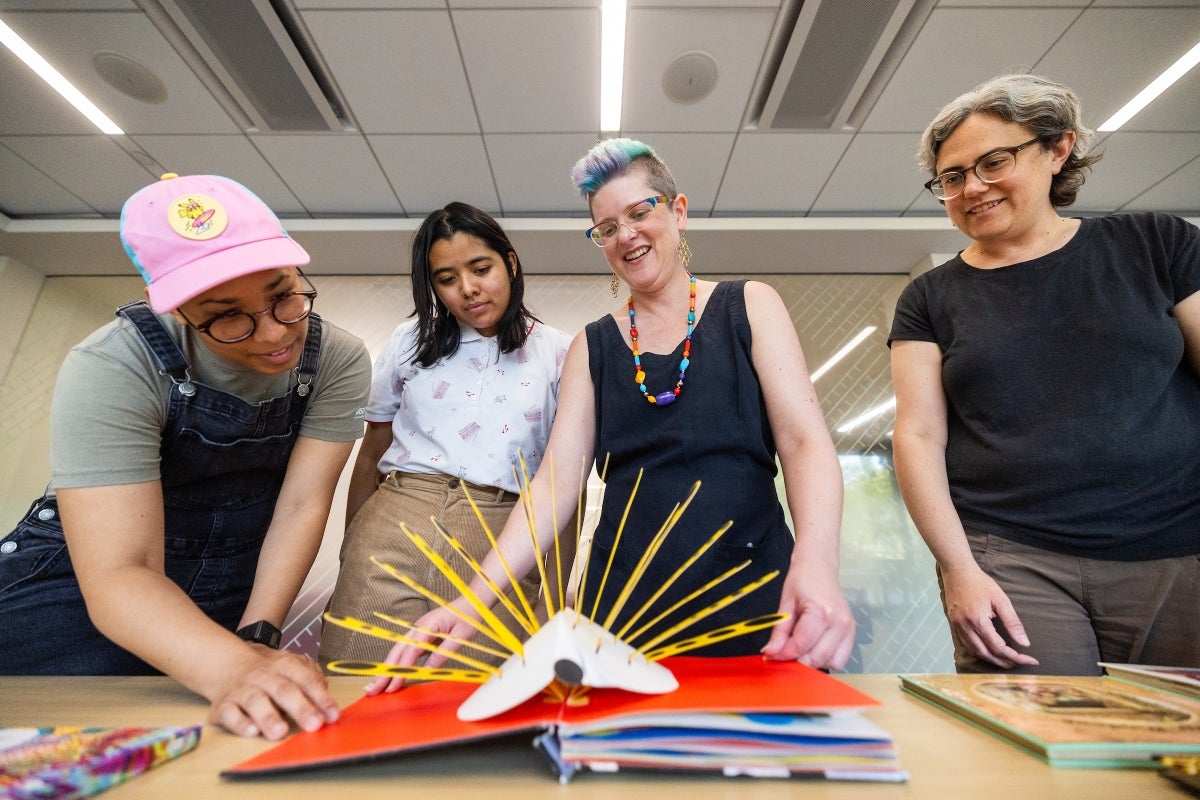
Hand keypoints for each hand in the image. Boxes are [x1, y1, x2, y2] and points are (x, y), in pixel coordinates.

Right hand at [207, 645, 338, 739]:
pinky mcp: (223, 706)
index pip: (306, 679)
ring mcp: (242, 690)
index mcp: (284, 666)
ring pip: (255, 701)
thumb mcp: (292, 670)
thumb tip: (326, 701)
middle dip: (300, 708)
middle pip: (283, 690)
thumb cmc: (269, 675)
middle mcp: (263, 676)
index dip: (321, 697)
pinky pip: (230, 713)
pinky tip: (252, 732)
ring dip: (268, 717)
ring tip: (280, 732)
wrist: (229, 667)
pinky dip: (240, 723)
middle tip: (314, 724)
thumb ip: (312, 682)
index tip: (332, 715)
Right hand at [364, 605, 478, 695]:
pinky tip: (389, 675)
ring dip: (385, 668)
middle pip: (397, 652)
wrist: (470, 603)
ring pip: (397, 651)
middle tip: (371, 691)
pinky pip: (403, 650)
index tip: (392, 686)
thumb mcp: (461, 637)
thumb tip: (427, 670)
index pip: (410, 651)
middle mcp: (418, 628)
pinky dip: (395, 663)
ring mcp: (416, 631)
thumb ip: (444, 652)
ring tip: (374, 686)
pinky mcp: (418, 635)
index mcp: (428, 626)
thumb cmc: (468, 618)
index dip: (400, 670)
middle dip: (383, 672)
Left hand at [761, 563, 855, 668]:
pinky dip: (826, 659)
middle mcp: (839, 622)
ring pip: (830, 662)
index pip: (801, 645)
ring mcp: (848, 628)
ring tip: (801, 648)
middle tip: (783, 653)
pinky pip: (840, 659)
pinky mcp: (852, 632)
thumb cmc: (802, 580)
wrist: (819, 566)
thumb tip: (770, 652)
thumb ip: (779, 631)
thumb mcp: (785, 603)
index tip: (771, 655)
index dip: (784, 654)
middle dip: (797, 660)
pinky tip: (814, 648)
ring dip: (813, 661)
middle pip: (816, 657)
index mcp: (821, 612)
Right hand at [941, 566, 1038, 668]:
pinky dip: (979, 652)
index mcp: (978, 620)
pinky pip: (966, 645)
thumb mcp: (1001, 600)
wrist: (957, 571)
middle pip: (986, 654)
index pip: (999, 647)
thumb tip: (1024, 643)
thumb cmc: (980, 583)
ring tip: (1007, 660)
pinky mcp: (954, 624)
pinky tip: (989, 651)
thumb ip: (1013, 622)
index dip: (1016, 657)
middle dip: (1004, 662)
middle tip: (1020, 663)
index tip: (1031, 660)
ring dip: (992, 659)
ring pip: (975, 652)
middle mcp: (965, 627)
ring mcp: (957, 627)